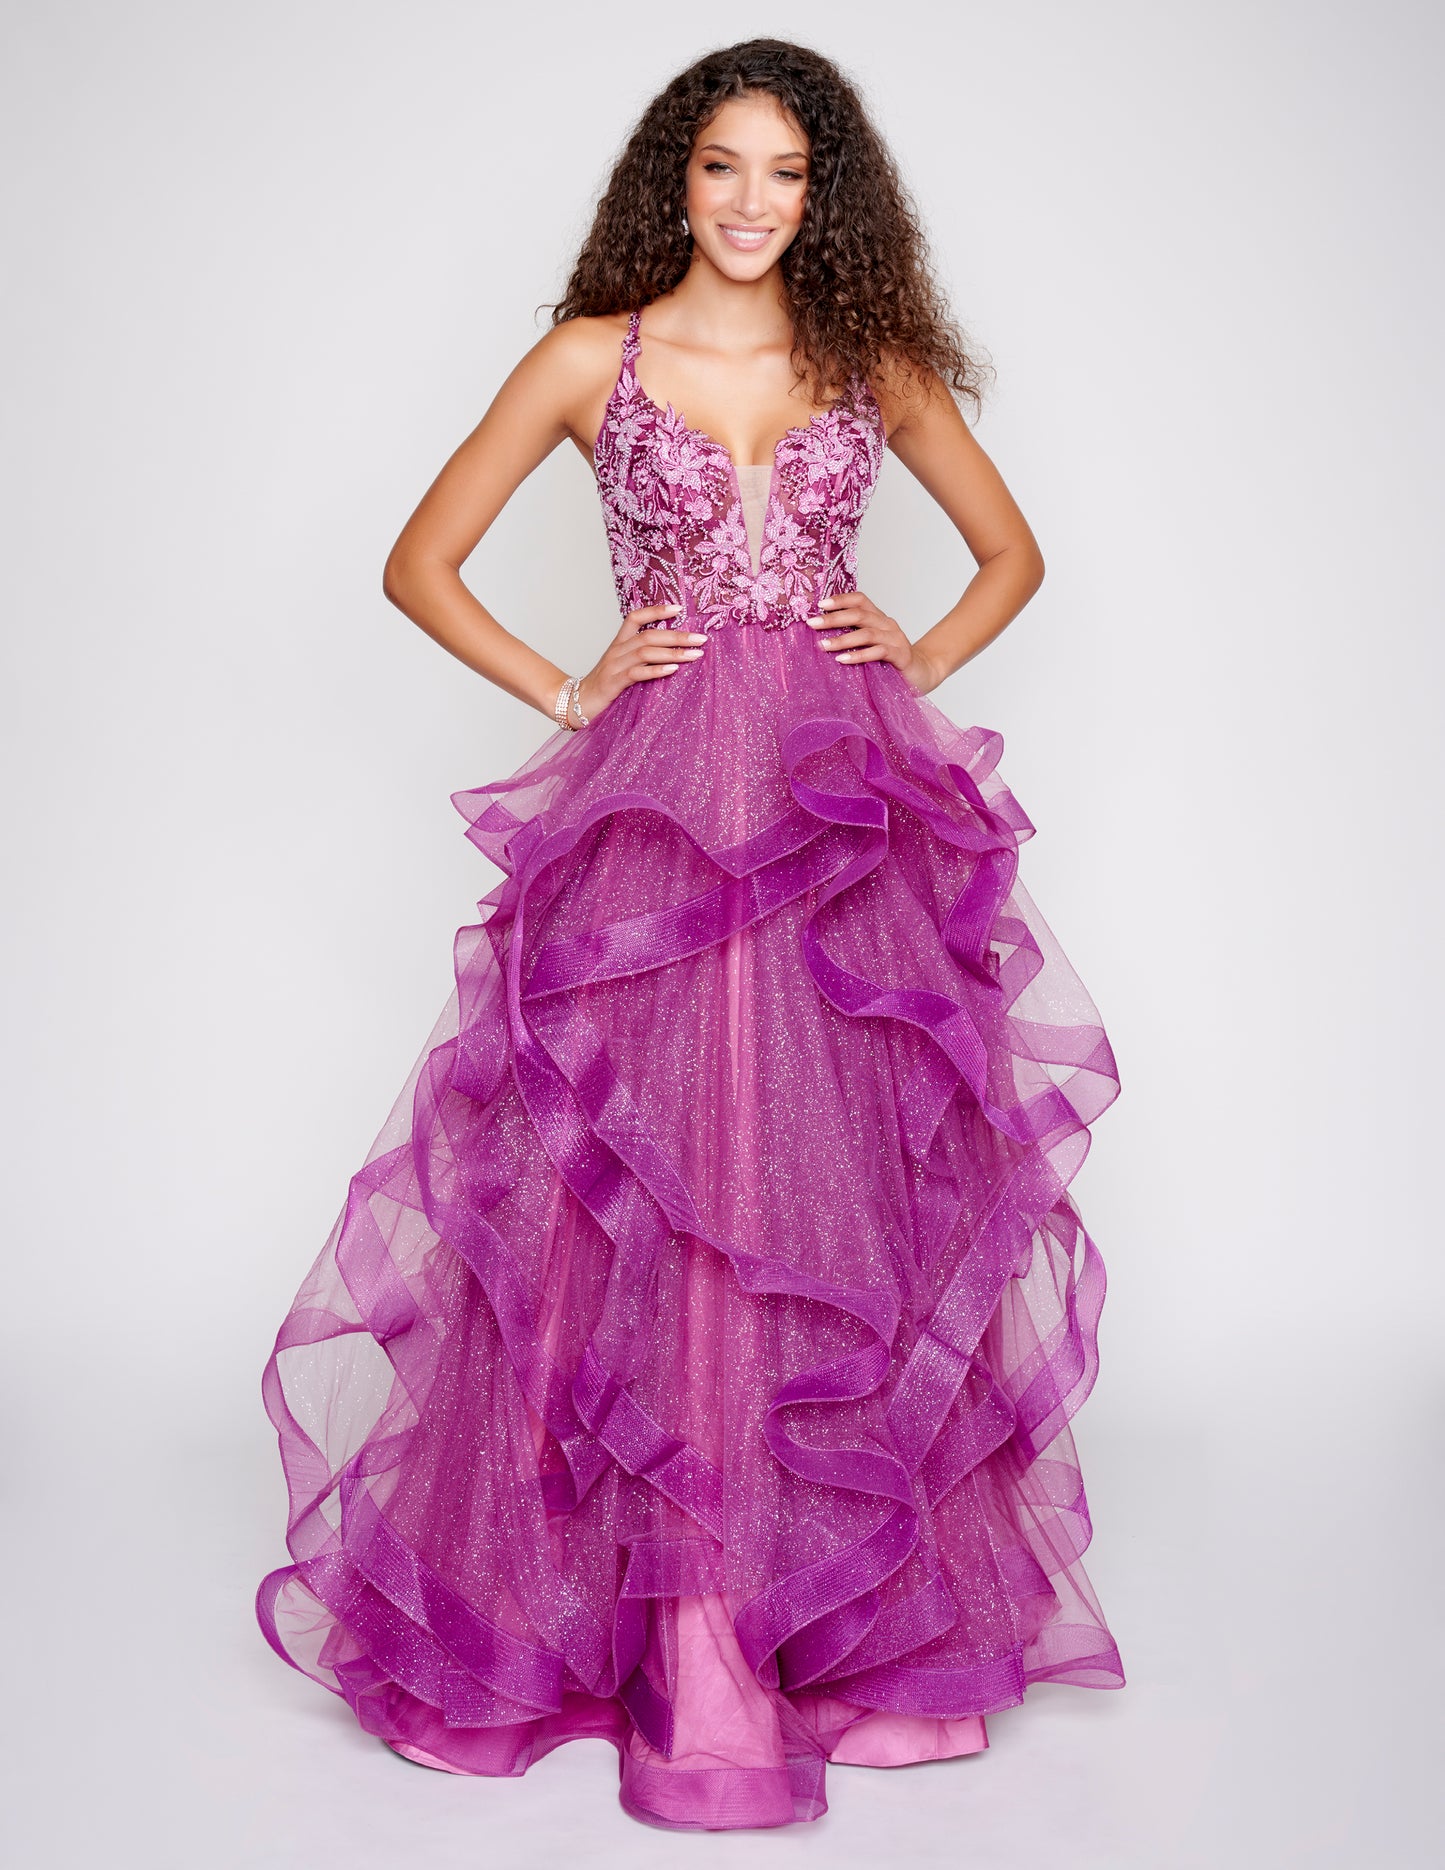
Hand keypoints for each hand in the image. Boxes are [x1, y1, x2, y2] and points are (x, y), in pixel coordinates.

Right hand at [572, 604, 706, 721]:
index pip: (635, 617)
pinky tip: (673, 670)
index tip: (679, 608)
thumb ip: (642, 658)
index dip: (656, 610)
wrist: (576, 703)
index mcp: (619, 644)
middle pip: (648, 635)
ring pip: (645, 651)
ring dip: (673, 652)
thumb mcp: (623, 667)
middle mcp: (617, 650)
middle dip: (677, 635)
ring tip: (694, 654)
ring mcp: (614, 666)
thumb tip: (673, 655)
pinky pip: (637, 673)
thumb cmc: (605, 687)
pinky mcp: (613, 682)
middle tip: (701, 638)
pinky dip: (656, 670)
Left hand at [806, 593, 941, 694]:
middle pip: (859, 614)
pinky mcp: (900, 655)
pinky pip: (878, 652)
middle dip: (834, 618)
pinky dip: (859, 655)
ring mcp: (895, 639)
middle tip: (813, 624)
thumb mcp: (870, 646)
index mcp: (878, 618)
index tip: (819, 604)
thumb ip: (852, 638)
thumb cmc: (890, 661)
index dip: (840, 599)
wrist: (921, 674)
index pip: (860, 600)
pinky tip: (843, 660)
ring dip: (842, 639)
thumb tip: (820, 637)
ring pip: (866, 633)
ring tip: (823, 645)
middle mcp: (887, 624)